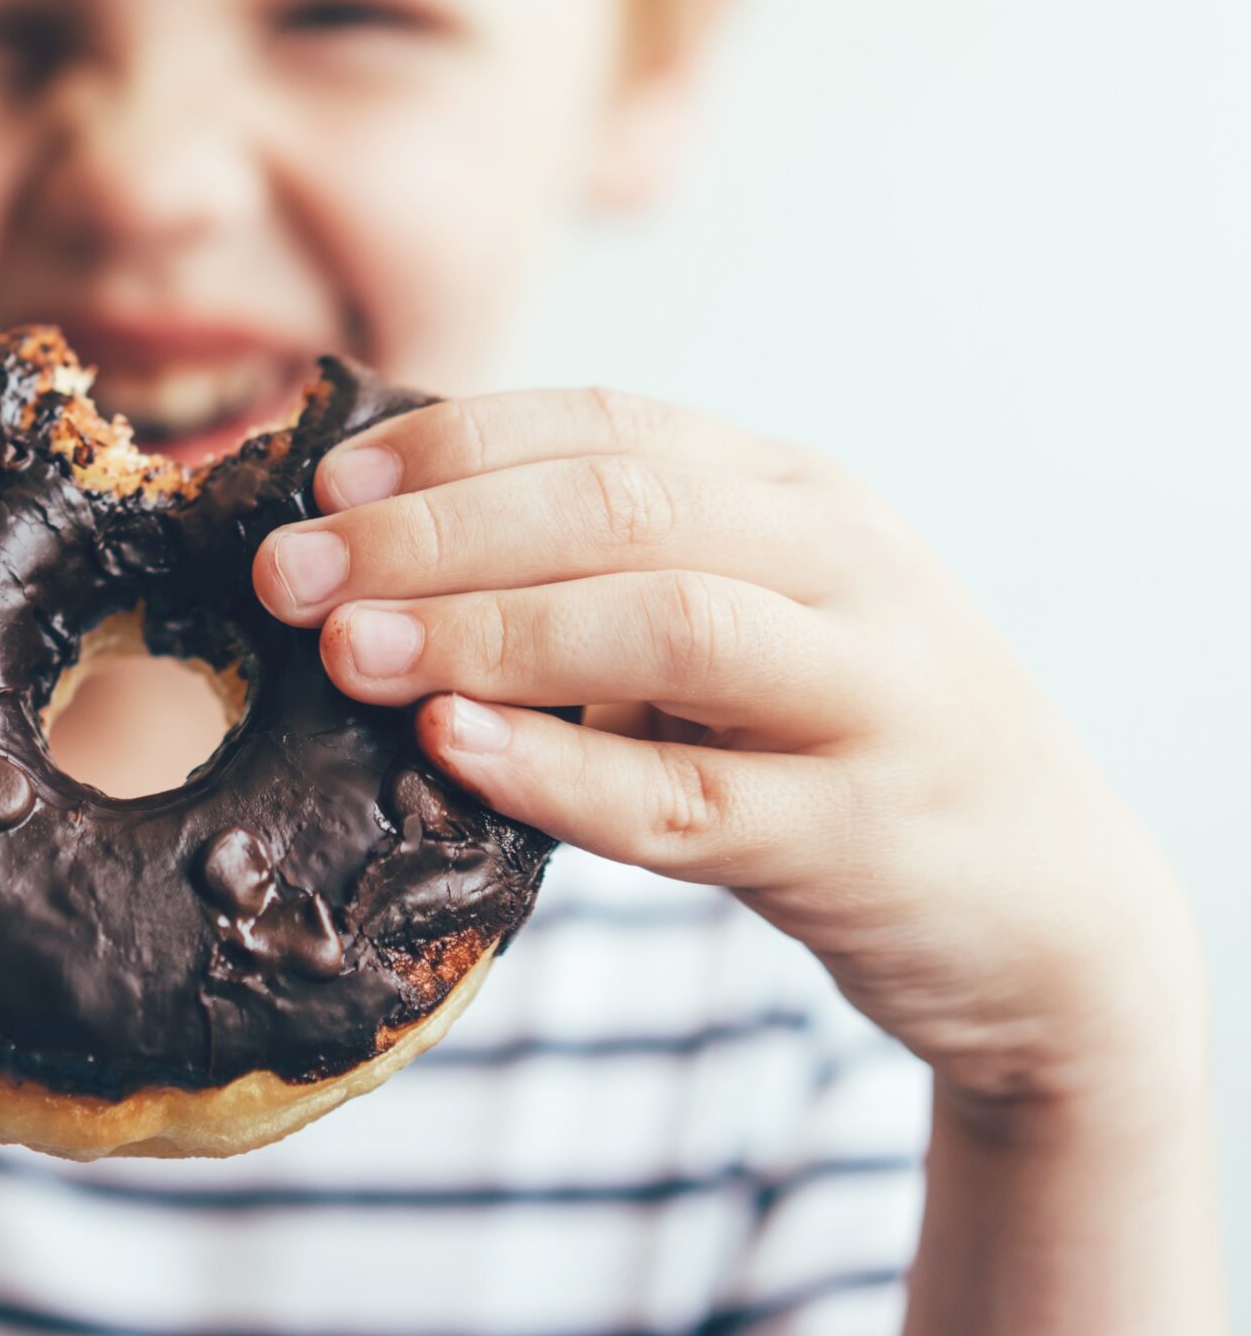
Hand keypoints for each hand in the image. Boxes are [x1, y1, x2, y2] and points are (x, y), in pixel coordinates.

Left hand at [253, 388, 1201, 1122]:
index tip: (320, 483)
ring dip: (485, 629)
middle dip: (431, 531)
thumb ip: (603, 576)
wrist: (1046, 909)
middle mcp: (843, 566)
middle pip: (617, 507)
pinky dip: (560, 770)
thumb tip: (374, 556)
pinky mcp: (862, 835)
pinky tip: (452, 749)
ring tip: (348, 649)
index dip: (451, 445)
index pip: (607, 426)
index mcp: (796, 494)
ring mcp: (868, 694)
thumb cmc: (833, 748)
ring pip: (663, 625)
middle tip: (289, 576)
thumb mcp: (742, 625)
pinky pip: (690, 799)